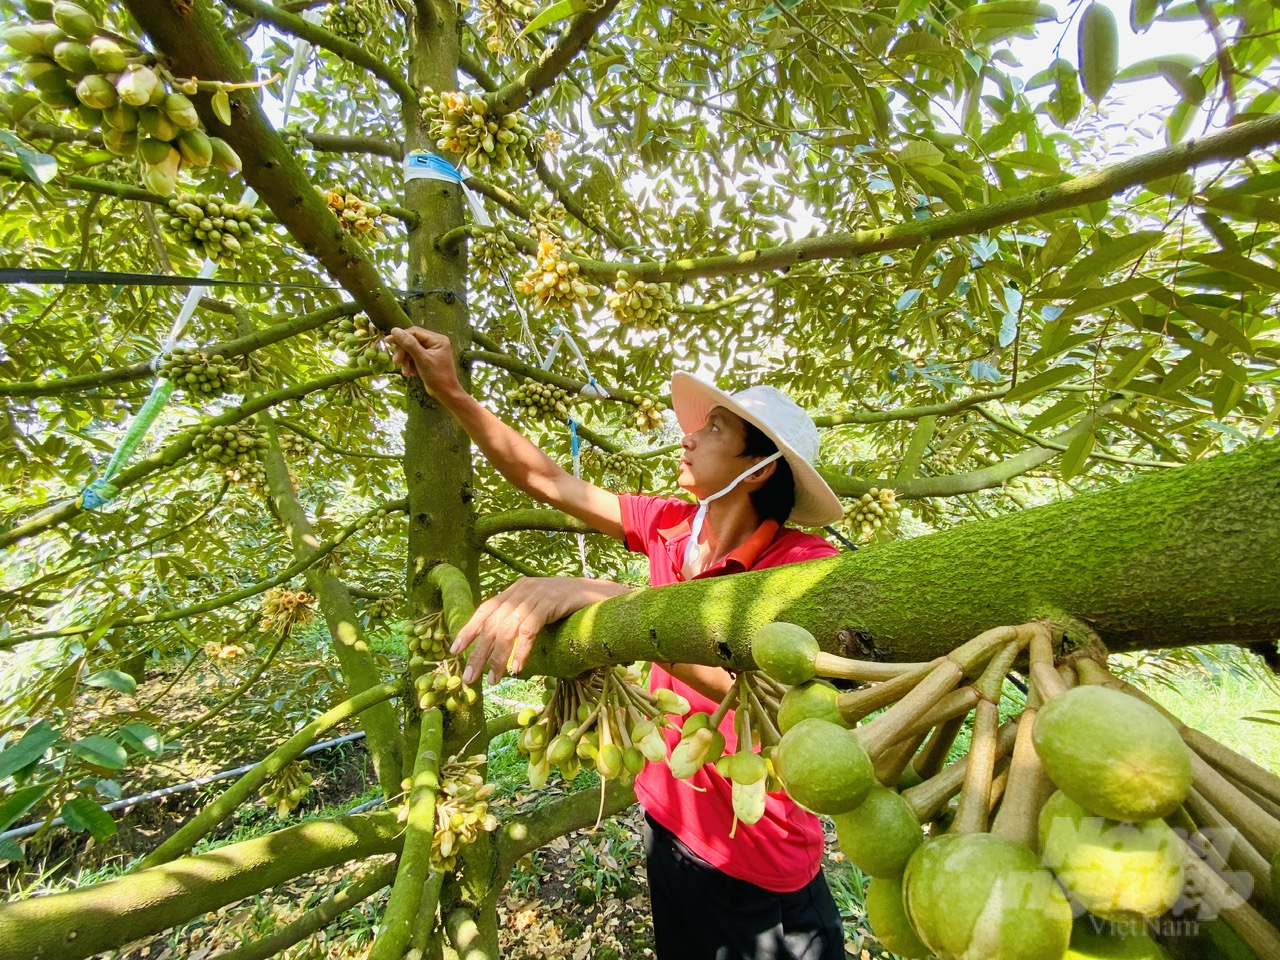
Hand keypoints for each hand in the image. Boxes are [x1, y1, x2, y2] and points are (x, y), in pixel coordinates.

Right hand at [385, 327, 461, 399]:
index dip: (400, 336)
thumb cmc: (437, 377)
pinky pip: (413, 358)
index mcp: (437, 339)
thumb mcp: (422, 359)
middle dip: (403, 352)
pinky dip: (409, 365)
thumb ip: (409, 344)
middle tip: (396, 361)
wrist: (445, 394)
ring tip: (406, 372)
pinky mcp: (427, 359)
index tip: (387, 342)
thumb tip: (395, 330)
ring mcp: (431, 351)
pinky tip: (410, 373)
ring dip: (406, 361)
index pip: (415, 332)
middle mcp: (435, 343)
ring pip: (411, 350)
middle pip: (411, 341)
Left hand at [451, 577, 632, 684]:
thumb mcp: (542, 612)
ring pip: (507, 628)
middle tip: (471, 677)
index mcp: (517, 590)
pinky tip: (516, 668)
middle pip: (492, 622)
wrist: (606, 596)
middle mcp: (523, 589)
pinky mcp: (551, 601)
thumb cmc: (574, 609)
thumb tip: (500, 648)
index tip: (454, 652)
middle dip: (479, 652)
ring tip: (493, 680)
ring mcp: (537, 594)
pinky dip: (520, 651)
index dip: (468, 629)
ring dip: (497, 657)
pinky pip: (529, 629)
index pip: (485, 609)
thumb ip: (523, 621)